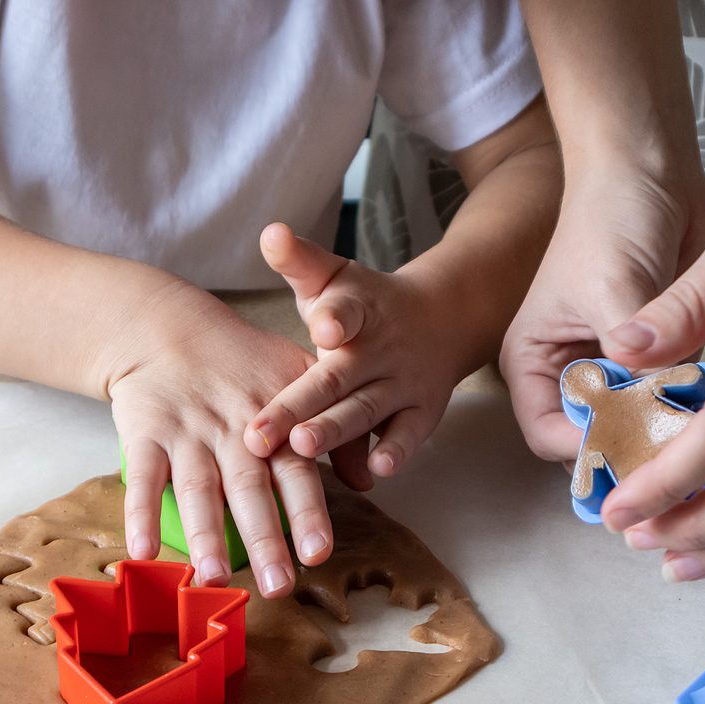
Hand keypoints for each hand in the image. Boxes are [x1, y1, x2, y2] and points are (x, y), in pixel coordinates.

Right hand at [107, 278, 335, 597]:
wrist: (170, 329)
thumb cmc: (245, 364)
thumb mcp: (300, 381)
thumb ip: (335, 433)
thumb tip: (368, 481)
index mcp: (278, 426)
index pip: (296, 473)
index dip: (308, 512)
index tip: (318, 552)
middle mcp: (235, 433)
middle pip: (250, 489)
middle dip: (265, 538)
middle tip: (277, 585)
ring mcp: (189, 434)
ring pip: (199, 488)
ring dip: (205, 534)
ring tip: (213, 577)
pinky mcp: (146, 434)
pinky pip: (143, 477)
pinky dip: (140, 513)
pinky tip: (143, 552)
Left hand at [243, 224, 479, 488]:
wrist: (443, 318)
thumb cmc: (363, 304)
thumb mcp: (333, 276)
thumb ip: (300, 260)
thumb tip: (271, 232)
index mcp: (358, 309)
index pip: (347, 311)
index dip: (336, 318)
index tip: (323, 326)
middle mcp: (381, 348)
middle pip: (337, 377)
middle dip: (299, 404)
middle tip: (262, 432)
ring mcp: (403, 382)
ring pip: (365, 410)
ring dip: (336, 430)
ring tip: (304, 446)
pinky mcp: (422, 412)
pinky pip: (409, 434)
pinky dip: (396, 451)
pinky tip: (376, 470)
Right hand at [500, 161, 704, 465]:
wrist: (650, 171)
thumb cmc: (609, 218)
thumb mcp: (612, 289)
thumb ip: (629, 356)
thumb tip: (653, 413)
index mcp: (534, 366)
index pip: (551, 437)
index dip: (590, 448)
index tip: (639, 440)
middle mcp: (572, 376)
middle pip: (597, 442)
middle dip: (636, 447)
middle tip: (681, 448)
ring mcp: (619, 372)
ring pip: (641, 428)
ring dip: (672, 430)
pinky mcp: (661, 361)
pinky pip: (676, 404)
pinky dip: (697, 408)